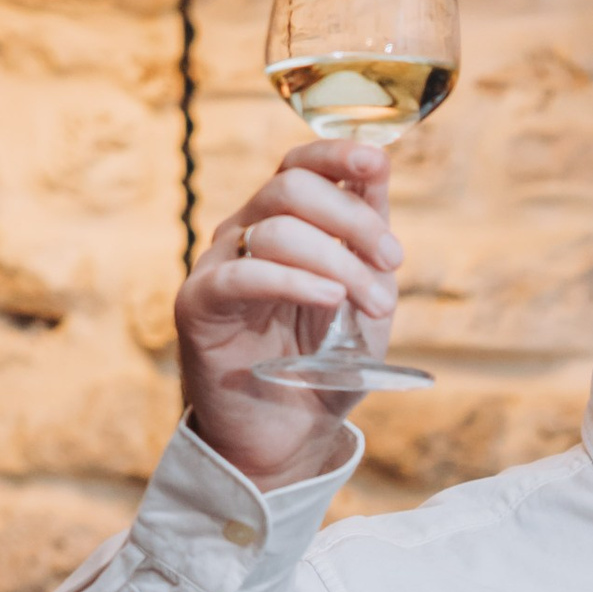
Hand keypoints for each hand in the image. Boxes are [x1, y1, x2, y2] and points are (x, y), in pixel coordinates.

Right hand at [177, 140, 404, 489]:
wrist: (288, 437)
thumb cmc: (322, 369)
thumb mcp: (362, 301)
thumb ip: (367, 241)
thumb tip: (378, 170)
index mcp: (283, 225)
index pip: (300, 164)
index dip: (337, 154)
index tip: (377, 164)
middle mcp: (246, 235)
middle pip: (292, 187)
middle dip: (353, 219)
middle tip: (393, 262)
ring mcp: (219, 266)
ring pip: (275, 228)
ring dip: (339, 261)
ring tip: (373, 304)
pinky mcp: (199, 304)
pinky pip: (243, 275)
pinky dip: (294, 280)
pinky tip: (331, 300)